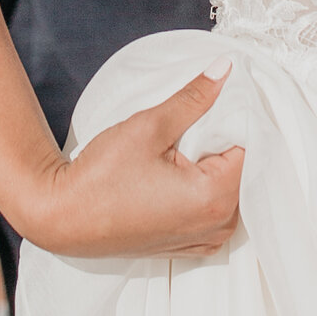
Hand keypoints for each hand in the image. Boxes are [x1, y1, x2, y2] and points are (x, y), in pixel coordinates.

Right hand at [26, 69, 241, 259]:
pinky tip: (188, 169)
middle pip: (247, 171)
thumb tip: (225, 69)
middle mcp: (219, 225)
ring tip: (196, 140)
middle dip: (232, 142)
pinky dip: (212, 189)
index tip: (226, 98)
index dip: (240, 118)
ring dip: (222, 166)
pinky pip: (219, 212)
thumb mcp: (149, 127)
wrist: (63, 219)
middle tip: (210, 114)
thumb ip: (194, 98)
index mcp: (216, 197)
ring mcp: (206, 240)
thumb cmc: (101, 177)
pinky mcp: (192, 246)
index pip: (253, 147)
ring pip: (234, 192)